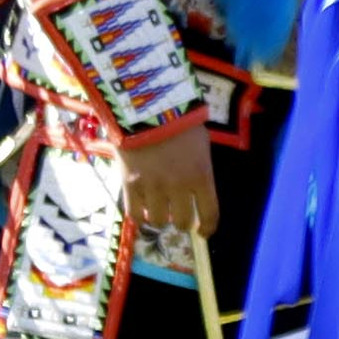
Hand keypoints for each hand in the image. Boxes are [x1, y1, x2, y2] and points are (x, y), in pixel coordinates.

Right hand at [121, 122, 216, 238]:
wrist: (145, 106)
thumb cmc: (178, 120)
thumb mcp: (200, 144)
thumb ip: (200, 169)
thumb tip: (198, 190)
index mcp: (201, 176)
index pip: (209, 214)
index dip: (207, 228)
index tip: (203, 232)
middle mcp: (178, 186)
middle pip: (182, 221)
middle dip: (182, 221)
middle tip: (178, 215)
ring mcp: (152, 187)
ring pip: (158, 221)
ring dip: (160, 218)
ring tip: (158, 208)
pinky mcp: (129, 185)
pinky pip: (134, 214)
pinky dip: (140, 216)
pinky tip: (142, 209)